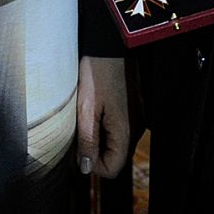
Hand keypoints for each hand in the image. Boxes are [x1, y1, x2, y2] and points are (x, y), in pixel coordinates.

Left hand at [75, 55, 131, 177]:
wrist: (110, 45)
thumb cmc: (97, 72)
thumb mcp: (86, 108)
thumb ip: (88, 140)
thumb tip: (86, 167)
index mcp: (126, 131)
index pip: (113, 168)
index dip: (92, 164)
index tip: (77, 148)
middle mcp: (136, 128)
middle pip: (115, 156)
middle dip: (94, 150)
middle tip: (77, 131)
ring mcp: (136, 118)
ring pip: (116, 142)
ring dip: (98, 137)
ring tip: (84, 117)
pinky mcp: (133, 108)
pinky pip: (119, 128)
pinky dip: (104, 126)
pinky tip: (93, 109)